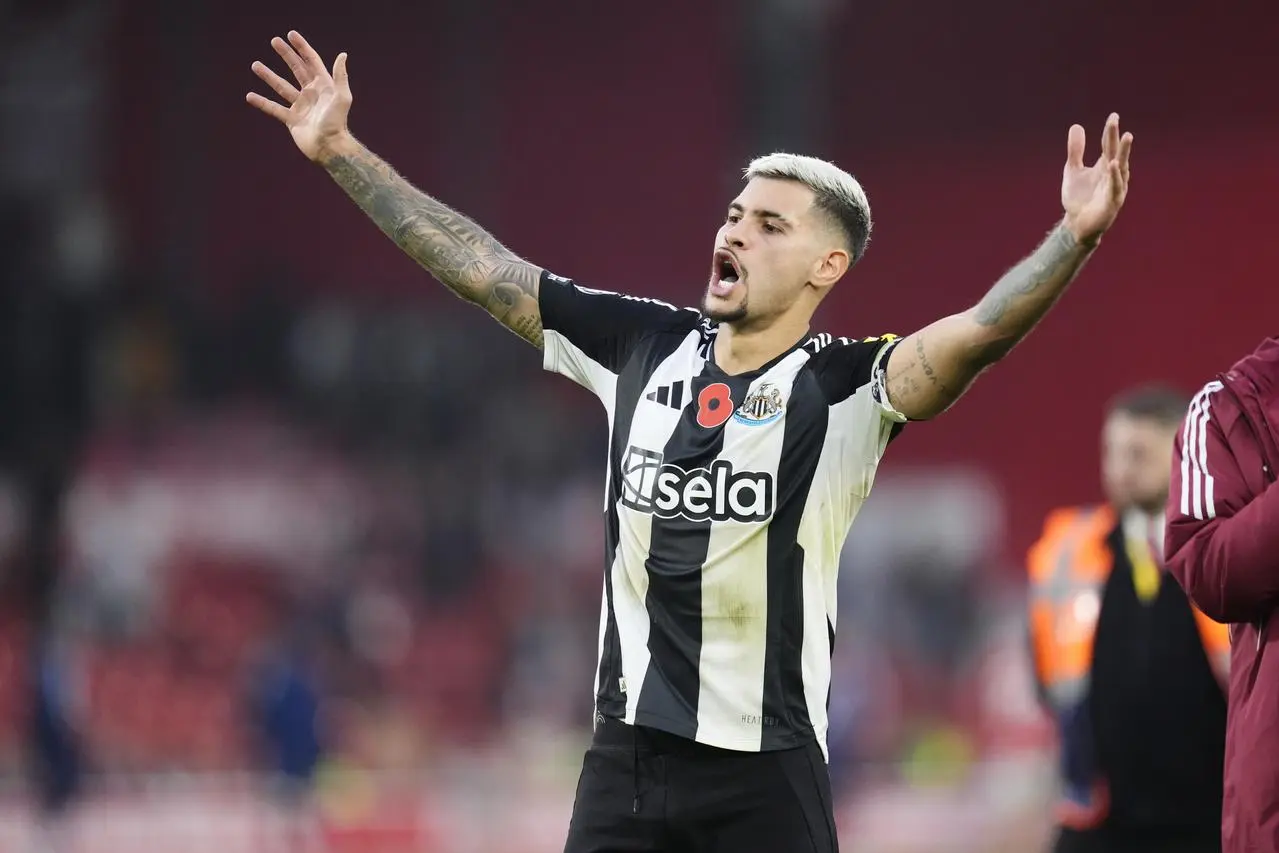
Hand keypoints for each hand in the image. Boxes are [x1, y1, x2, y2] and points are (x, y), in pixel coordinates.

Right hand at [246, 31, 353, 162]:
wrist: (329, 147)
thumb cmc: (337, 123)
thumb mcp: (342, 97)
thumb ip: (340, 76)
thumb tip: (342, 55)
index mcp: (323, 86)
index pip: (311, 61)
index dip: (302, 48)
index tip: (291, 35)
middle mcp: (311, 94)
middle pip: (296, 69)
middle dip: (286, 55)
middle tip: (274, 41)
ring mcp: (301, 106)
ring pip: (282, 87)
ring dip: (269, 76)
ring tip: (255, 65)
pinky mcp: (292, 120)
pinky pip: (274, 108)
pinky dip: (262, 103)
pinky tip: (250, 96)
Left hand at [1061, 113, 1132, 244]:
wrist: (1077, 225)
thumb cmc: (1079, 198)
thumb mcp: (1073, 170)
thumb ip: (1076, 150)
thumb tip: (1076, 125)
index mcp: (1105, 166)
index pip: (1108, 145)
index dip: (1110, 131)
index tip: (1113, 116)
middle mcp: (1113, 174)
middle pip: (1115, 152)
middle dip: (1115, 137)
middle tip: (1115, 121)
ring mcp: (1115, 187)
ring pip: (1121, 167)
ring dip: (1124, 152)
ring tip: (1127, 136)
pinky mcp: (1112, 202)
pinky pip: (1115, 187)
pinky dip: (1115, 176)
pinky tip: (1114, 164)